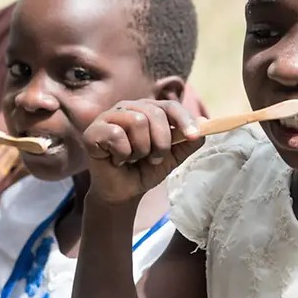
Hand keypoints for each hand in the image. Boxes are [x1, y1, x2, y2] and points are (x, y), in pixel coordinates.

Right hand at [83, 100, 203, 204]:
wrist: (123, 192)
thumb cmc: (144, 169)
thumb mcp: (172, 157)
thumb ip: (187, 142)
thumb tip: (204, 126)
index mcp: (148, 109)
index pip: (170, 106)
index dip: (184, 119)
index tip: (193, 136)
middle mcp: (129, 108)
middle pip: (154, 113)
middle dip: (160, 142)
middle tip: (154, 158)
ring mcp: (109, 117)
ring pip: (137, 122)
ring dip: (140, 149)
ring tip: (133, 158)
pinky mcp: (93, 131)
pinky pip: (116, 134)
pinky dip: (122, 153)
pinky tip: (116, 159)